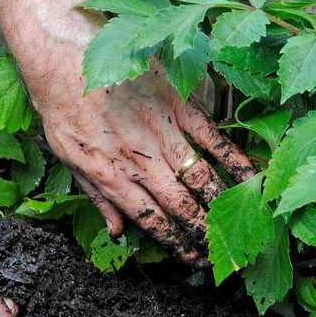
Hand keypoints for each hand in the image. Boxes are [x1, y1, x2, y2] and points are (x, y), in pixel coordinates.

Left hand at [0, 0, 255, 266]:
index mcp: (113, 177)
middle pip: (182, 206)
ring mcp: (164, 132)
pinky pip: (213, 137)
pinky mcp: (179, 106)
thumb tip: (118, 232)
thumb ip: (97, 197)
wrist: (66, 57)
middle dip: (204, 233)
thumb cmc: (63, 108)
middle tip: (222, 251)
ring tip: (236, 225)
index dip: (176, 243)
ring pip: (201, 178)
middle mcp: (143, 161)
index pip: (153, 220)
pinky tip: (252, 177)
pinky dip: (235, 159)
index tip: (193, 259)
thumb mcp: (68, 159)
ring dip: (222, 205)